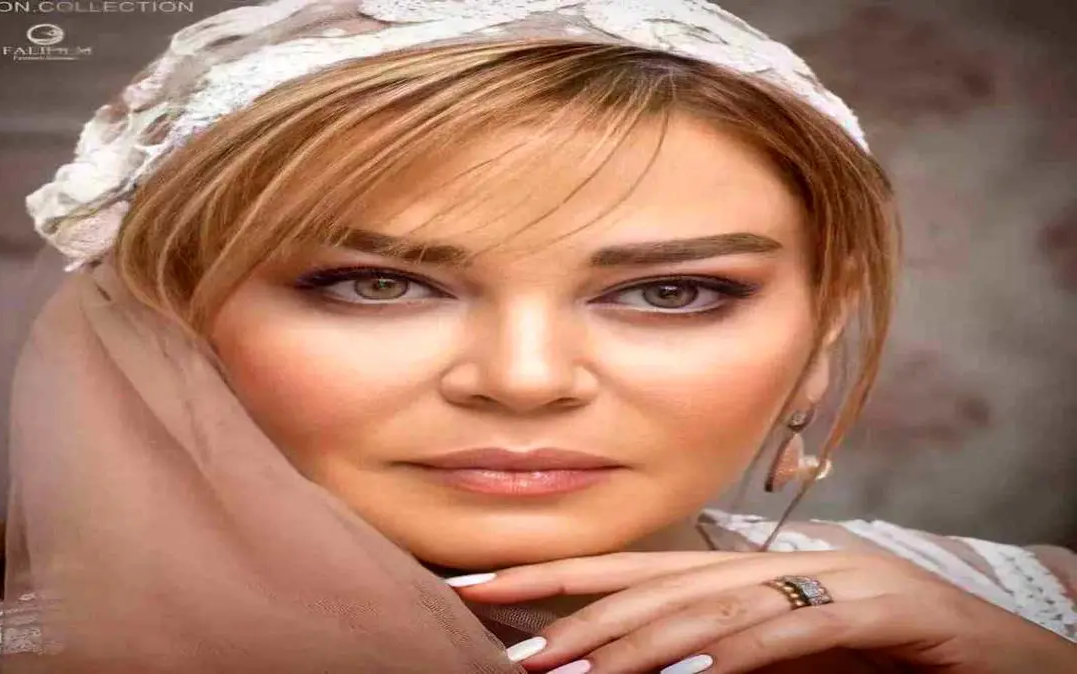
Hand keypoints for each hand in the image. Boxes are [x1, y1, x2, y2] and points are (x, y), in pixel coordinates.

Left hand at [447, 550, 1076, 672]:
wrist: (995, 650)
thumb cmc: (877, 653)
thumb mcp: (778, 658)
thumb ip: (711, 657)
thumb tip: (635, 671)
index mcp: (742, 571)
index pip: (629, 571)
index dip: (550, 580)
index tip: (476, 591)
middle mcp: (773, 563)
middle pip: (657, 587)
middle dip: (577, 622)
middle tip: (512, 658)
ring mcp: (829, 577)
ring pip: (714, 609)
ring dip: (639, 644)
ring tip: (574, 673)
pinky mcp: (884, 607)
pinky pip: (796, 630)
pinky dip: (740, 652)